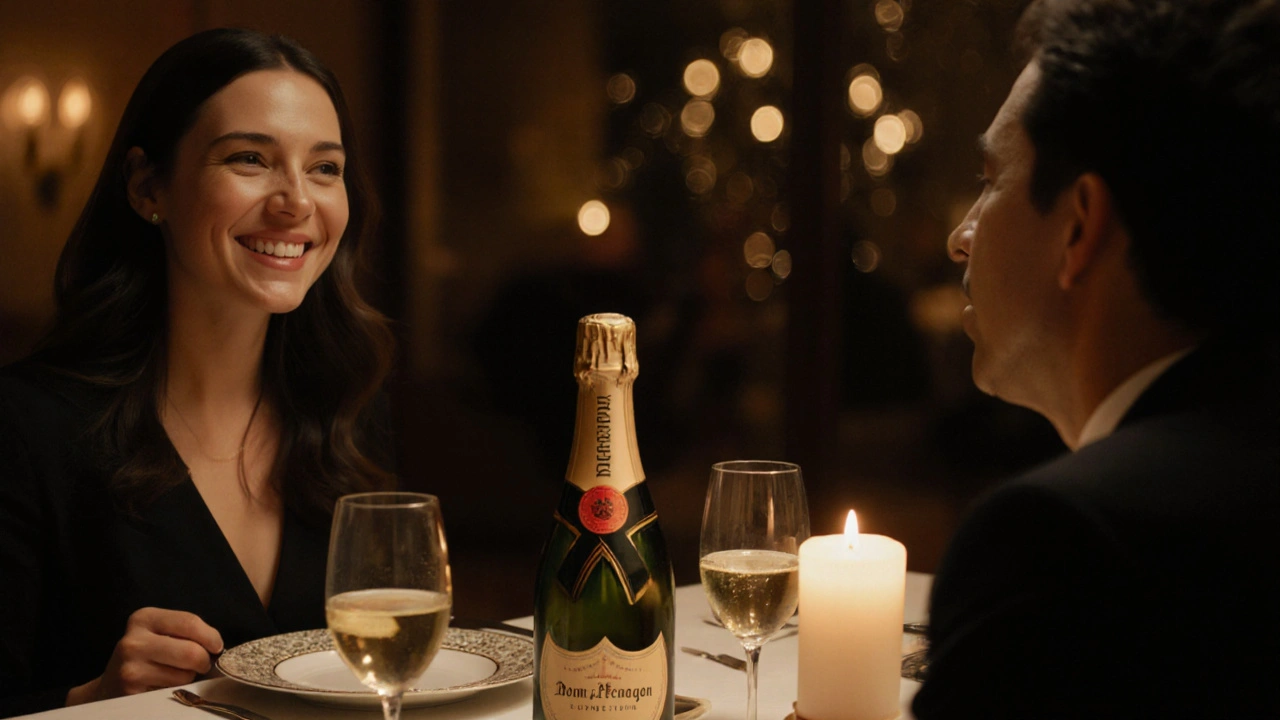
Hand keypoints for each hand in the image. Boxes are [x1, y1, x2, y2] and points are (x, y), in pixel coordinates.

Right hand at [66, 608, 222, 705]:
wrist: (110, 686)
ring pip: (185, 675)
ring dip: (189, 678)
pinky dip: (177, 690)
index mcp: (144, 618)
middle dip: (204, 661)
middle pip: (192, 652)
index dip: (211, 637)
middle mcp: (133, 641)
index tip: (216, 647)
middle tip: (200, 665)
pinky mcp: (132, 691)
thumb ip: (187, 632)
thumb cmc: (148, 656)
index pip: (190, 622)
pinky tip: (164, 686)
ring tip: (175, 675)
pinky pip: (173, 691)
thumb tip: (217, 647)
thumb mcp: (162, 633)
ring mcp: (130, 668)